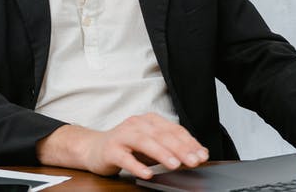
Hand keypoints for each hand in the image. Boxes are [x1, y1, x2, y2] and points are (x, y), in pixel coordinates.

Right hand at [36, 113, 208, 178]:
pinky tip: (147, 173)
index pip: (173, 129)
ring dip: (161, 153)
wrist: (93, 148)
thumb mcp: (151, 146)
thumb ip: (171, 148)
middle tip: (194, 161)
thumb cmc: (126, 147)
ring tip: (174, 165)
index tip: (202, 155)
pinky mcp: (110, 149)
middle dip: (180, 148)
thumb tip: (198, 154)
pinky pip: (125, 157)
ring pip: (144, 142)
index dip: (189, 142)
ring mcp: (122, 135)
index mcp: (149, 121)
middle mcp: (136, 124)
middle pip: (161, 135)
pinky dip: (137, 165)